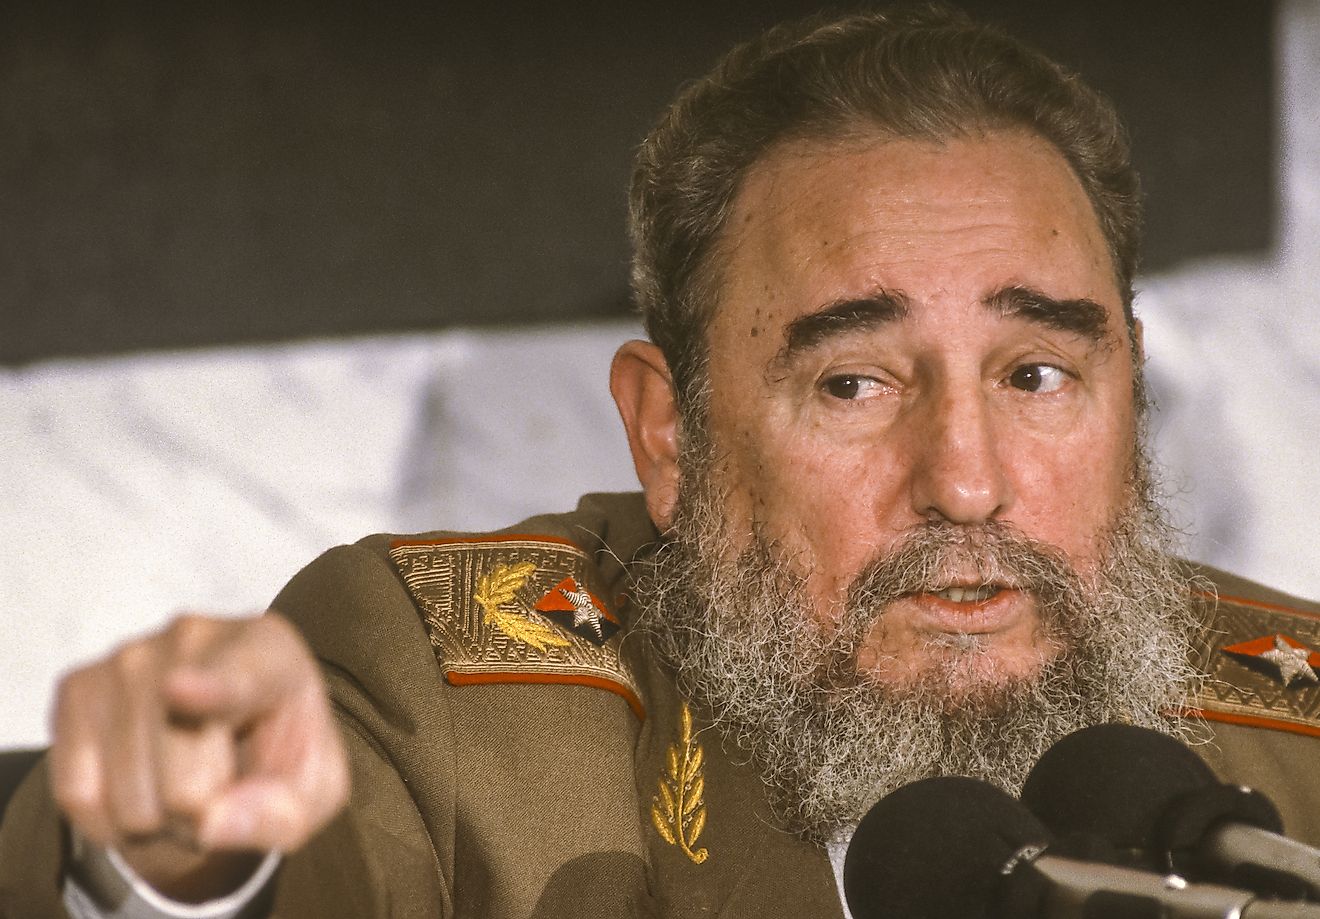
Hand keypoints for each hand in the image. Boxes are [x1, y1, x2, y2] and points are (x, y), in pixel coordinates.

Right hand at [49, 612, 349, 901]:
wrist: (233, 731)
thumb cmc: (280, 753)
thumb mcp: (313, 791)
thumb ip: (284, 811)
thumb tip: (212, 821)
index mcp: (270, 651)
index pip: (239, 678)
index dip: (209, 689)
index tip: (179, 688)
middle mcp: (195, 638)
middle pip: (183, 784)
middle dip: (202, 817)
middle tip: (220, 789)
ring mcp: (129, 656)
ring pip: (127, 798)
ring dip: (158, 822)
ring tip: (184, 782)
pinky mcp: (78, 685)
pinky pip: (77, 793)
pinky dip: (108, 820)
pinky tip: (138, 784)